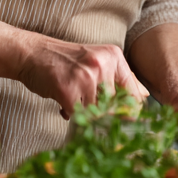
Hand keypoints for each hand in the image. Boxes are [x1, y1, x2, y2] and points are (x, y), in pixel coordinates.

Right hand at [16, 35, 148, 117]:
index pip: (133, 93)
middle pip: (115, 106)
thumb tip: (145, 96)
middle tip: (89, 110)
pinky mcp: (68, 89)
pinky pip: (78, 115)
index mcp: (114, 57)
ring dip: (84, 114)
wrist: (32, 53)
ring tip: (73, 102)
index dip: (130, 112)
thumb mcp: (97, 61)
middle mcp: (103, 64)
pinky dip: (70, 115)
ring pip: (96, 113)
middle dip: (103, 115)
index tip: (125, 123)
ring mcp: (86, 76)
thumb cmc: (65, 60)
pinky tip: (63, 104)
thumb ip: (121, 78)